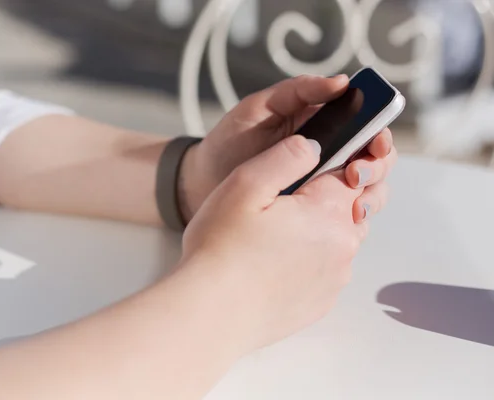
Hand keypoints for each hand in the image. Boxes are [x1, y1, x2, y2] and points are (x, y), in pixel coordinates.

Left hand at [179, 75, 396, 221]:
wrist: (203, 182)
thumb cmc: (230, 141)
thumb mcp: (258, 108)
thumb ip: (297, 92)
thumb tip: (341, 82)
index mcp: (322, 124)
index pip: (366, 125)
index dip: (379, 131)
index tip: (376, 141)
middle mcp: (329, 154)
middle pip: (375, 158)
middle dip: (376, 165)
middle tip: (354, 174)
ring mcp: (322, 184)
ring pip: (368, 188)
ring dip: (371, 193)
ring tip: (353, 202)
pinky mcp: (312, 210)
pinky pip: (344, 213)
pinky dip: (353, 215)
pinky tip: (346, 219)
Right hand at [182, 135, 372, 351]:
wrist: (210, 314)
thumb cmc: (221, 250)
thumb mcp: (245, 184)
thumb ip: (286, 157)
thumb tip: (314, 147)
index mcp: (329, 211)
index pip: (352, 172)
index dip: (332, 163)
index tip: (306, 170)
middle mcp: (343, 246)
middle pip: (352, 206)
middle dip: (326, 198)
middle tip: (284, 203)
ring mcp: (334, 279)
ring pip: (339, 239)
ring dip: (318, 230)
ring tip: (275, 235)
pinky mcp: (321, 302)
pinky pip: (326, 270)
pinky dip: (310, 261)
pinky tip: (275, 263)